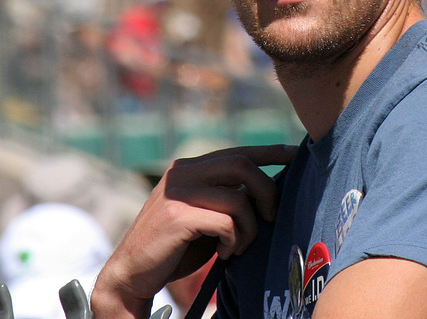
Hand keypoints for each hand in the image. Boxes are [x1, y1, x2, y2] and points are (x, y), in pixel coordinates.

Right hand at [91, 144, 296, 318]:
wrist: (132, 275)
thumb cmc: (176, 247)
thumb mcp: (205, 215)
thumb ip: (227, 198)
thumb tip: (266, 191)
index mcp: (191, 168)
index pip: (237, 151)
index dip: (269, 151)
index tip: (293, 153)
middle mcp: (184, 172)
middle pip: (243, 165)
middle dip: (266, 191)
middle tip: (270, 217)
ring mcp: (179, 191)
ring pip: (238, 197)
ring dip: (249, 227)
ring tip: (239, 246)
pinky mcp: (178, 215)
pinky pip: (226, 222)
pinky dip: (234, 239)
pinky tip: (225, 252)